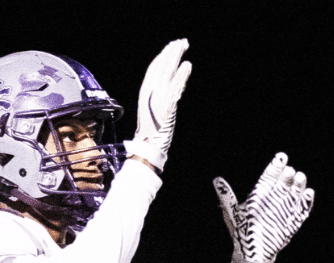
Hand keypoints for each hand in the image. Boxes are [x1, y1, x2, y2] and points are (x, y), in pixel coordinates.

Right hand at [125, 39, 191, 171]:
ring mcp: (158, 98)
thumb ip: (163, 97)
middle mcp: (150, 92)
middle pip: (161, 66)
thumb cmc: (152, 132)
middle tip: (182, 41)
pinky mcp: (166, 107)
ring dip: (176, 57)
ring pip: (167, 72)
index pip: (154, 68)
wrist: (148, 148)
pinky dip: (181, 76)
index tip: (173, 45)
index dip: (163, 55)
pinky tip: (187, 65)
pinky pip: (174, 88)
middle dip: (171, 52)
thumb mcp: (156, 110)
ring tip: (184, 46)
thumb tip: (174, 87)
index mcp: (146, 92)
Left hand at [214, 153, 314, 262]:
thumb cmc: (241, 231)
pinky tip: (309, 193)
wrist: (251, 254)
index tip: (281, 157)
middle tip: (289, 170)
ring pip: (295, 194)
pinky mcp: (293, 223)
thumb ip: (226, 196)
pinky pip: (302, 211)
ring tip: (300, 176)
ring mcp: (285, 210)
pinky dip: (306, 202)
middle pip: (284, 183)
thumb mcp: (232, 213)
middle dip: (287, 176)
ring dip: (299, 185)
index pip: (270, 176)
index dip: (276, 167)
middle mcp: (275, 199)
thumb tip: (216, 180)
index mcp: (261, 194)